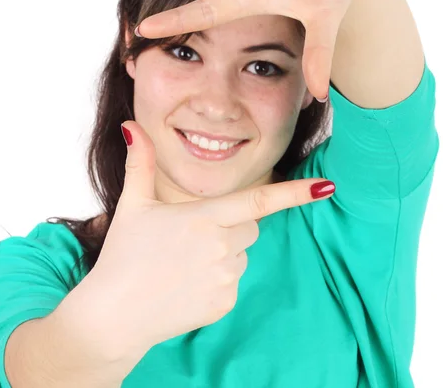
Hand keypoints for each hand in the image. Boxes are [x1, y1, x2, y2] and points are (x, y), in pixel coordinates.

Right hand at [75, 121, 335, 355]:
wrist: (114, 316)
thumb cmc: (123, 256)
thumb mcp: (133, 204)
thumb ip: (140, 162)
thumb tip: (132, 125)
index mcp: (203, 218)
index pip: (258, 201)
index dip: (295, 193)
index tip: (328, 187)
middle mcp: (221, 248)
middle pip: (249, 225)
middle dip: (231, 222)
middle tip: (192, 234)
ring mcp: (225, 278)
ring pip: (242, 252)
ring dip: (224, 251)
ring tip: (183, 261)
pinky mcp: (225, 303)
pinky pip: (233, 280)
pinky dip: (217, 278)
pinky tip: (186, 283)